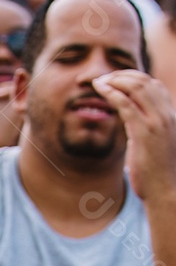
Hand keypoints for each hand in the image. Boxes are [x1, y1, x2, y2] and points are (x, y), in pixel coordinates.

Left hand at [92, 70, 175, 206]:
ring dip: (115, 80)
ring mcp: (158, 122)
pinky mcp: (145, 132)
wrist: (165, 190)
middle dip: (122, 75)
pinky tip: (100, 90)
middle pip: (145, 81)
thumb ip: (147, 129)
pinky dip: (112, 93)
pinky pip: (127, 104)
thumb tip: (133, 123)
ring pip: (136, 88)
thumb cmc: (158, 172)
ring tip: (99, 82)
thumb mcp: (155, 145)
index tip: (116, 79)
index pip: (154, 86)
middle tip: (104, 77)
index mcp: (171, 115)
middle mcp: (167, 114)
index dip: (134, 78)